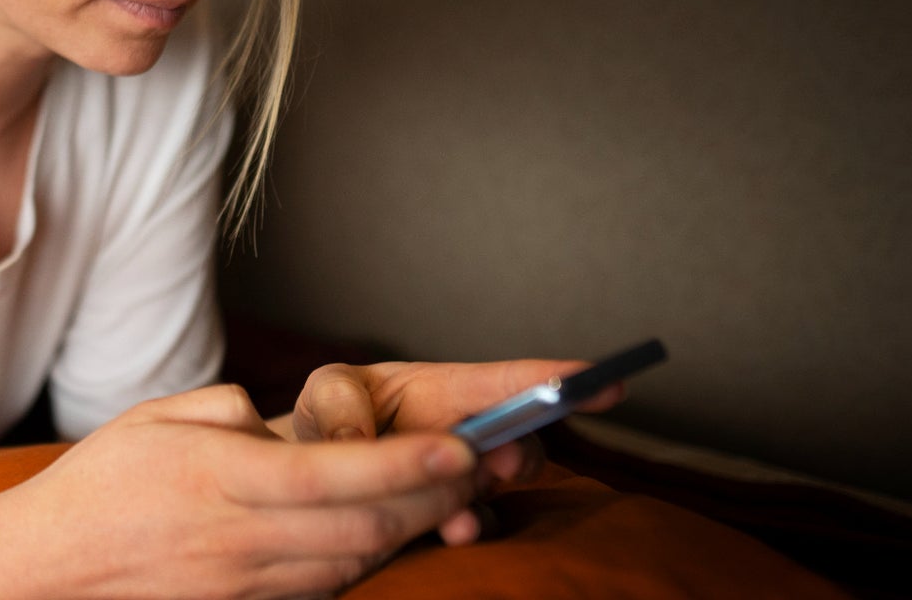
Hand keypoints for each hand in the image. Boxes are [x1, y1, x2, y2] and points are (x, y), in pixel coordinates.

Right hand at [0, 384, 487, 599]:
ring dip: (412, 530)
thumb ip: (232, 410)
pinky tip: (389, 529)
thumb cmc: (103, 481)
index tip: (462, 445)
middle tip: (486, 463)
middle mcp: (238, 537)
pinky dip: (370, 557)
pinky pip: (328, 584)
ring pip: (356, 562)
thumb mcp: (160, 414)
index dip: (408, 463)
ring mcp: (245, 582)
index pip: (335, 475)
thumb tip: (287, 424)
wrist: (51, 565)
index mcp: (217, 477)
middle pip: (364, 527)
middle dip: (436, 497)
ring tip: (453, 493)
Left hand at [280, 357, 627, 540]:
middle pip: (519, 439)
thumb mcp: (327, 392)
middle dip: (520, 451)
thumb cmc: (328, 418)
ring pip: (497, 489)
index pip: (507, 382)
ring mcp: (461, 480)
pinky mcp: (446, 519)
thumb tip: (358, 442)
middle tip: (503, 461)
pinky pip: (473, 526)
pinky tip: (445, 533)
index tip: (601, 381)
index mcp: (442, 389)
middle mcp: (465, 434)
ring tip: (458, 512)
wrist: (310, 470)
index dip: (555, 379)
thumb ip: (339, 404)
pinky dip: (465, 528)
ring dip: (485, 499)